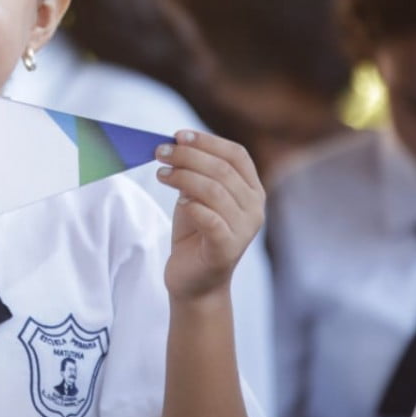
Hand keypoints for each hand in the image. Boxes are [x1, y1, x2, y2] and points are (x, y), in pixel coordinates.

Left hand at [155, 131, 263, 300]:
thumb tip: (176, 143)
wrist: (193, 281)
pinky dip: (192, 206)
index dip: (207, 141)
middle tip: (160, 152)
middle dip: (188, 156)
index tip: (178, 135)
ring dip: (184, 176)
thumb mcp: (195, 196)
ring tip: (161, 174)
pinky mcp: (227, 249)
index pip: (236, 154)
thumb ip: (193, 172)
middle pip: (222, 169)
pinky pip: (211, 219)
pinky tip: (178, 202)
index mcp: (252, 190)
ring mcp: (244, 230)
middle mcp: (255, 208)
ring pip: (215, 190)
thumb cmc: (195, 234)